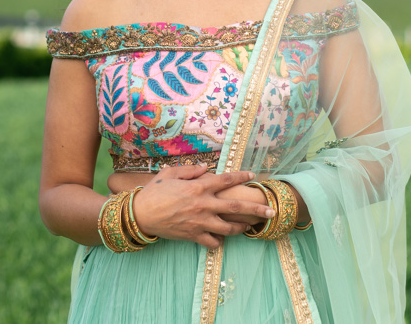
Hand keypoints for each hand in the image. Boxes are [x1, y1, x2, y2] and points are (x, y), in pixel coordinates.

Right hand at [131, 164, 274, 248]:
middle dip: (256, 209)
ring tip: (249, 226)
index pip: (226, 180)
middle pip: (236, 207)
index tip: (252, 175)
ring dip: (241, 227)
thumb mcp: (170, 173)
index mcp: (198, 186)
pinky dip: (220, 241)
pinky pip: (213, 242)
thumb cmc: (154, 191)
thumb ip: (190, 170)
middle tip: (271, 212)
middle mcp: (203, 204)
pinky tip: (222, 237)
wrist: (139, 214)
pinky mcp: (193, 236)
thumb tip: (205, 167)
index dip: (241, 176)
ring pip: (229, 227)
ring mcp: (200, 222)